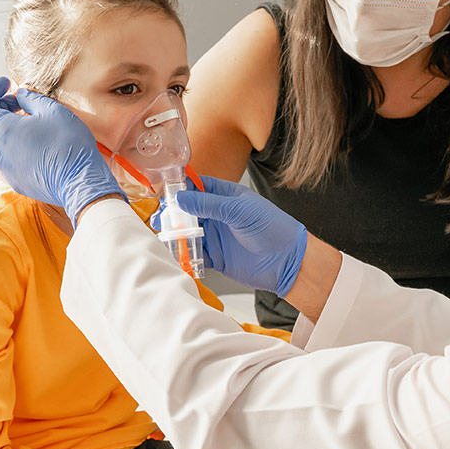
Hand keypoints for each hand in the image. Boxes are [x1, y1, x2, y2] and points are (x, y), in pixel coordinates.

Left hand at [0, 77, 123, 222]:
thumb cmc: (67, 144)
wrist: (79, 182)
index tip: (7, 84)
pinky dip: (9, 143)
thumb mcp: (52, 110)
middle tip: (20, 100)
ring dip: (3, 125)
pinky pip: (1, 156)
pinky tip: (31, 140)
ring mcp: (1, 168)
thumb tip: (21, 94)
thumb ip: (30, 98)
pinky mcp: (11, 180)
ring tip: (27, 120)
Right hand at [161, 176, 307, 294]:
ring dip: (176, 234)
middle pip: (188, 210)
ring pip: (188, 232)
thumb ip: (209, 204)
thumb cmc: (272, 228)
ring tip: (164, 236)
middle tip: (161, 218)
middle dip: (174, 214)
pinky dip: (184, 255)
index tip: (164, 192)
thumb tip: (181, 197)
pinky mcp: (216, 257)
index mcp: (227, 196)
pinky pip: (195, 254)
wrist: (288, 262)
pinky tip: (176, 254)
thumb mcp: (239, 211)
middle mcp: (219, 215)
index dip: (181, 188)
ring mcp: (217, 236)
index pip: (198, 186)